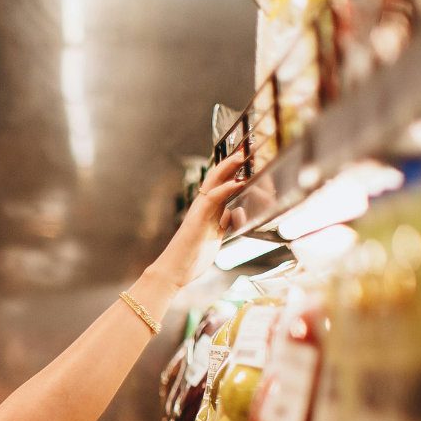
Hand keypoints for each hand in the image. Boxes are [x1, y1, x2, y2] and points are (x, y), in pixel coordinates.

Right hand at [146, 150, 249, 289]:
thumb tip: (232, 214)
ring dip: (228, 168)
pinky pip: (212, 199)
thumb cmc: (191, 257)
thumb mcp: (214, 238)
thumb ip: (223, 224)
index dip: (233, 171)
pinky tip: (237, 182)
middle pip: (217, 177)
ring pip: (213, 182)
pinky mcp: (198, 220)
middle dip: (231, 162)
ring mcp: (200, 212)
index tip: (246, 160)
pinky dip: (225, 188)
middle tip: (245, 149)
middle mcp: (202, 207)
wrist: (174, 271)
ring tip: (241, 156)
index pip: (221, 185)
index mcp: (208, 211)